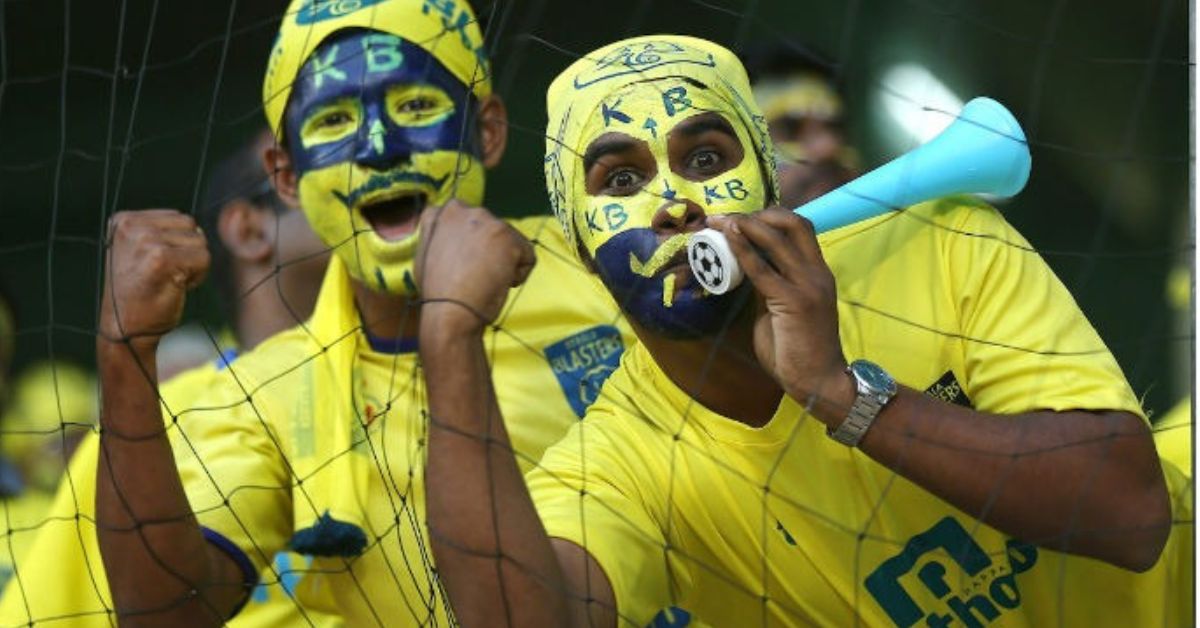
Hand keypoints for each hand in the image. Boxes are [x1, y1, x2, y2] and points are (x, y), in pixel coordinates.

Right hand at [99, 210, 208, 352]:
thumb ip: (160, 233)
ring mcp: (145, 240)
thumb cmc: (140, 294)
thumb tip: (198, 228)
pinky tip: (176, 287)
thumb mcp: (140, 253)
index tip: (156, 266)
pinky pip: (204, 258)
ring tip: (169, 280)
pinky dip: (198, 276)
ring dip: (193, 265)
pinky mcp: (160, 258)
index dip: (177, 245)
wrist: (125, 330)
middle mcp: (131, 226)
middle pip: (190, 225)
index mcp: (123, 221)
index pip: (177, 217)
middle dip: (187, 252)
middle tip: (165, 275)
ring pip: (199, 241)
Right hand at [414, 200, 535, 335]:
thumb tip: (456, 238)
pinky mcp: (508, 238)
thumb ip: (444, 238)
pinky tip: (497, 285)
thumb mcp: (428, 255)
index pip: (471, 221)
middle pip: (493, 230)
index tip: (464, 266)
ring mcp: (487, 221)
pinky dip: (517, 276)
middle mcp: (464, 209)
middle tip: (474, 277)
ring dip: (503, 264)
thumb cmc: (437, 294)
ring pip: (511, 243)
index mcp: (443, 213)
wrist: (448, 314)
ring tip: (482, 282)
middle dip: (490, 253)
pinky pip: (527, 258)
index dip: (472, 247)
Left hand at [708, 208, 851, 417]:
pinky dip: (744, 251)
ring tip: (719, 222)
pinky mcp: (795, 302)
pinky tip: (728, 241)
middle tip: (726, 218)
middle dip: (758, 214)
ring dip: (745, 226)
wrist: (818, 382)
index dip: (769, 217)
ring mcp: (808, 285)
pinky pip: (764, 270)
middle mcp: (817, 272)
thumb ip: (768, 287)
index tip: (740, 218)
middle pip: (793, 223)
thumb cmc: (798, 351)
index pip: (799, 229)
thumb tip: (744, 268)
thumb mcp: (782, 309)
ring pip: (777, 240)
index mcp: (817, 272)